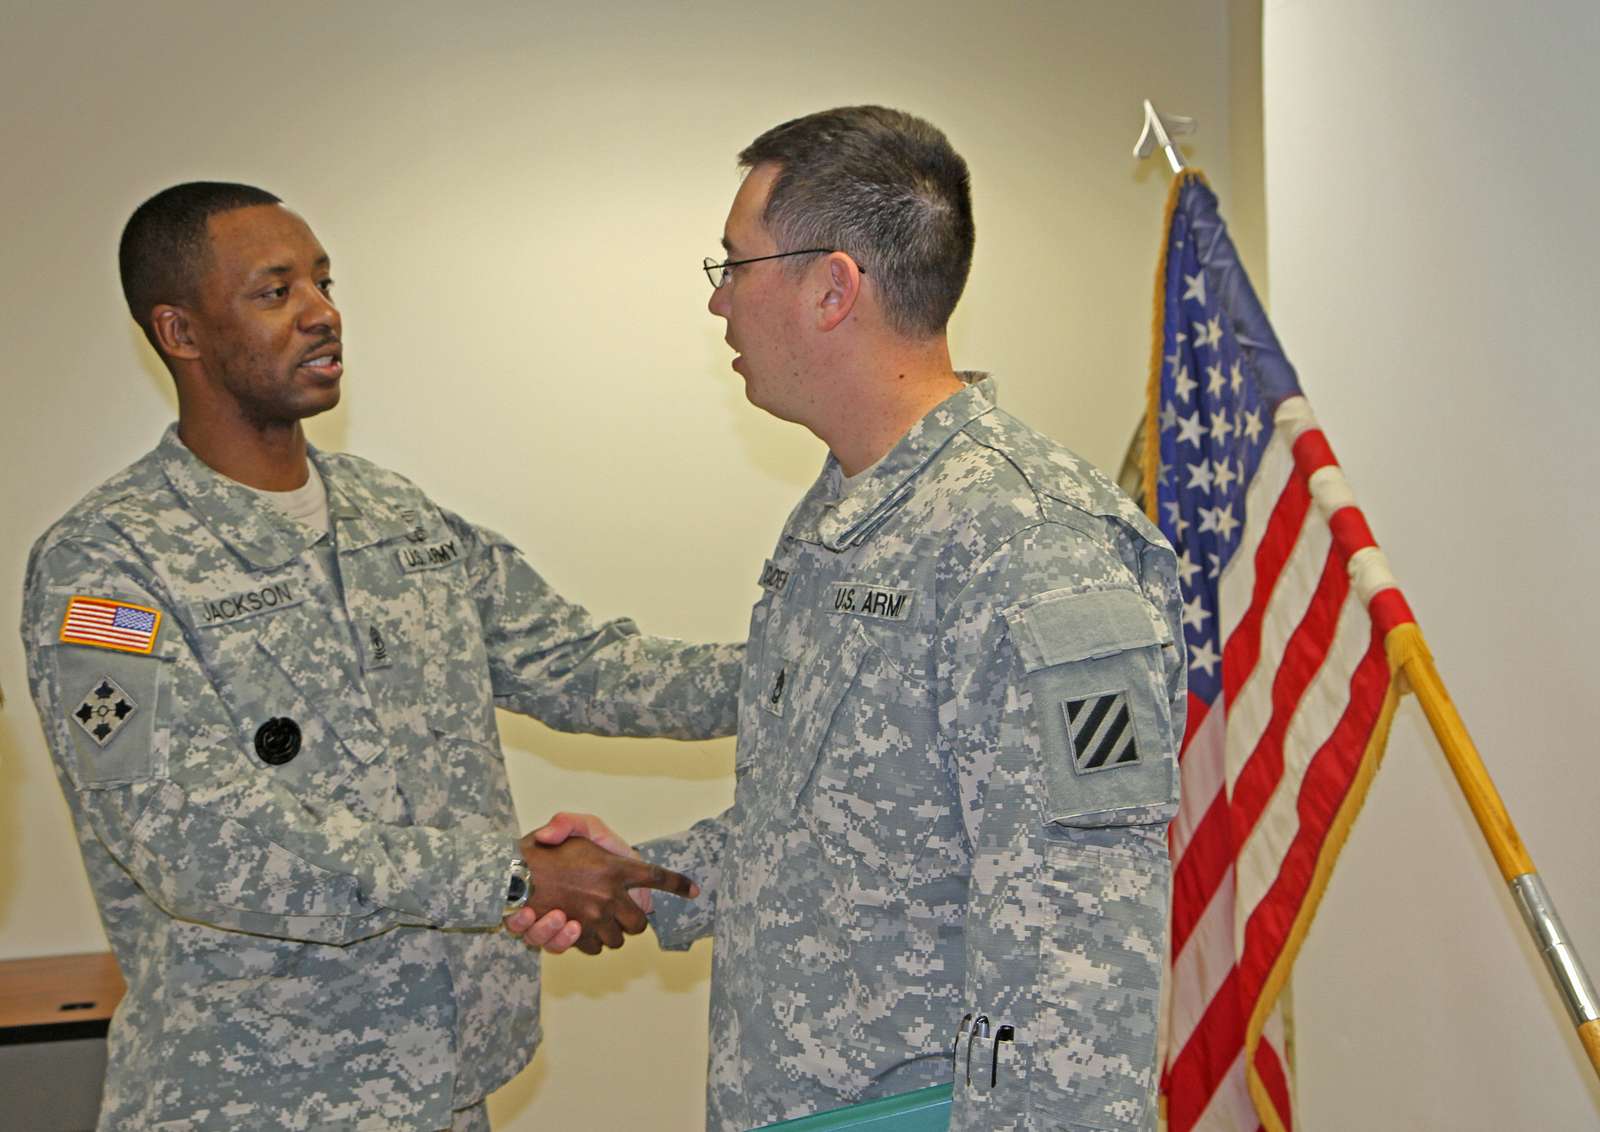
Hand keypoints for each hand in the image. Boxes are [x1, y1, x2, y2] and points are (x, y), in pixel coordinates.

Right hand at [508, 830, 695, 955]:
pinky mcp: (575, 935)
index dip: (679, 885)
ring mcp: (594, 918)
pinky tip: (578, 929)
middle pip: (641, 922)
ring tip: (598, 919)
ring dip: (613, 932)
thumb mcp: (568, 825)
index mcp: (615, 865)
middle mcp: (609, 895)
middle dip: (635, 920)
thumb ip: (571, 822)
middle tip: (623, 911)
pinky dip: (590, 942)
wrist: (514, 877)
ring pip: (619, 939)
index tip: (695, 891)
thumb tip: (557, 834)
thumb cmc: (544, 850)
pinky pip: (594, 947)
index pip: (658, 877)